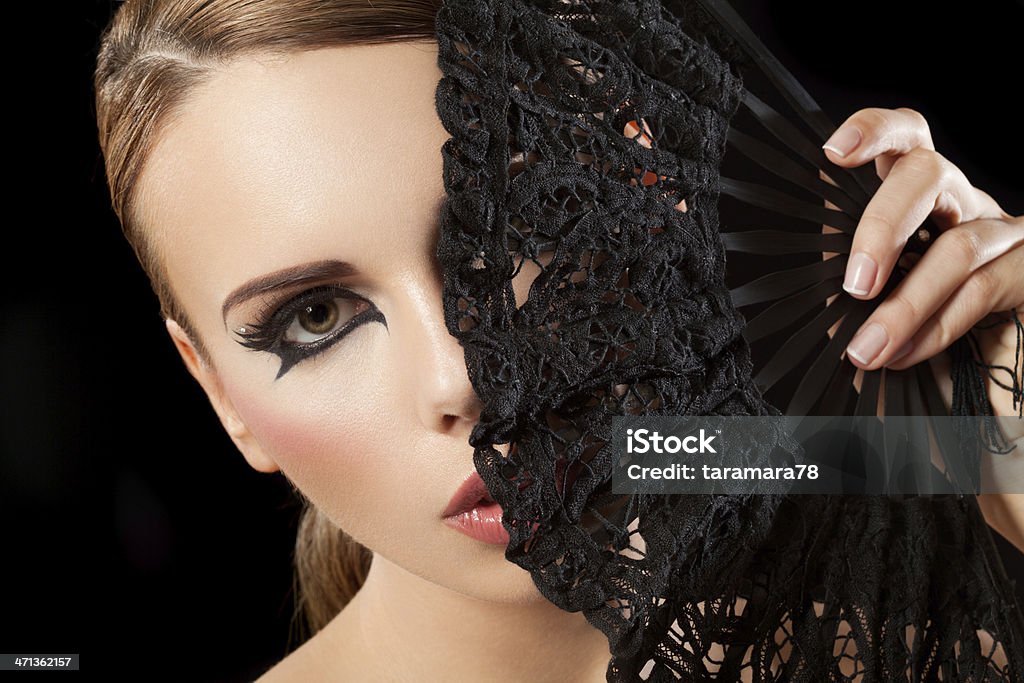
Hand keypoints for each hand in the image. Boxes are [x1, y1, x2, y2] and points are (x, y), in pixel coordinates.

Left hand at [819, 107, 1023, 371]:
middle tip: (855, 286)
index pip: (904, 139)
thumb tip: (812, 254)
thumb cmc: (910, 328)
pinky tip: (904, 354)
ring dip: (905, 305)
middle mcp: (962, 202)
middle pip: (928, 173)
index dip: (874, 132)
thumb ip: (846, 263)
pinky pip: (982, 290)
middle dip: (883, 225)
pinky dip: (937, 327)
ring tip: (867, 349)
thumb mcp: (869, 292)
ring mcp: (1003, 233)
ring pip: (957, 247)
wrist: (978, 384)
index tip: (834, 152)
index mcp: (919, 195)